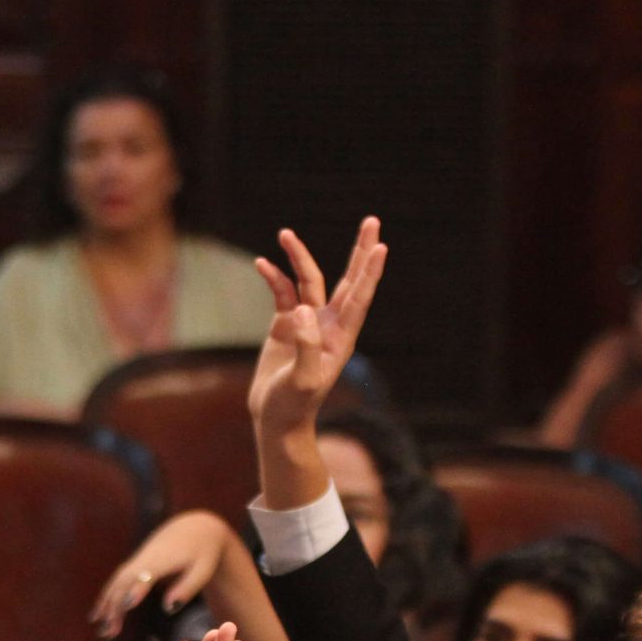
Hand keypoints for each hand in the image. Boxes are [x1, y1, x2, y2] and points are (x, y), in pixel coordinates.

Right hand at [89, 513, 230, 637]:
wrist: (194, 528)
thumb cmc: (202, 553)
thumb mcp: (203, 570)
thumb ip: (187, 588)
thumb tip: (168, 608)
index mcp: (163, 559)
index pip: (146, 574)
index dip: (137, 588)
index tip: (128, 605)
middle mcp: (144, 559)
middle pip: (124, 582)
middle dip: (115, 606)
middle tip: (109, 632)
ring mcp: (137, 561)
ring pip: (116, 583)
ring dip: (107, 606)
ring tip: (102, 631)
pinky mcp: (135, 565)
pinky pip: (116, 582)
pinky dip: (107, 599)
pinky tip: (99, 616)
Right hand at [249, 218, 388, 443]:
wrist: (276, 419)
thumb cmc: (294, 406)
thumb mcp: (303, 380)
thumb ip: (306, 345)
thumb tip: (303, 309)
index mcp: (341, 338)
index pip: (359, 298)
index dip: (370, 272)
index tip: (381, 246)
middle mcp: (329, 325)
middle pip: (348, 279)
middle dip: (359, 250)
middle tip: (373, 221)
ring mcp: (307, 323)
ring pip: (308, 281)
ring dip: (298, 258)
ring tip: (285, 234)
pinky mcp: (285, 325)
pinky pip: (282, 293)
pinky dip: (273, 278)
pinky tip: (261, 265)